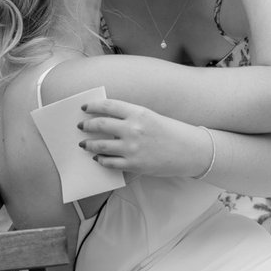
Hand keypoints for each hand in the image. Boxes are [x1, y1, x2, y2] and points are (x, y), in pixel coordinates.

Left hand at [77, 98, 210, 177]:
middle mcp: (133, 129)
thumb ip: (130, 116)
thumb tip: (106, 118)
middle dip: (86, 126)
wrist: (189, 151)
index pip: (108, 106)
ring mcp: (132, 148)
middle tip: (81, 127)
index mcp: (138, 113)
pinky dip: (100, 160)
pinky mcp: (133, 164)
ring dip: (88, 144)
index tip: (84, 108)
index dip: (92, 106)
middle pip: (100, 124)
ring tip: (84, 144)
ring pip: (100, 145)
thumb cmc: (171, 132)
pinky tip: (98, 158)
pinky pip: (109, 162)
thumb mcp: (151, 117)